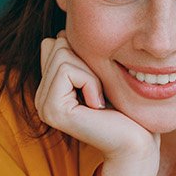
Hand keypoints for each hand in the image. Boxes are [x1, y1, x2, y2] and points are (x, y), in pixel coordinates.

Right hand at [35, 32, 159, 175]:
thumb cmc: (124, 109)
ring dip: (90, 73)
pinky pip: (67, 71)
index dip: (82, 54)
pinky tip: (97, 106)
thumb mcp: (96, 74)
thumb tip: (60, 34)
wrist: (136, 142)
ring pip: (61, 55)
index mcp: (48, 90)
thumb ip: (74, 57)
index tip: (97, 82)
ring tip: (98, 100)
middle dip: (86, 61)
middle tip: (99, 92)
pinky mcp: (52, 111)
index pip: (53, 44)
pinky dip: (90, 82)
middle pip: (56, 46)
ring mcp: (43, 106)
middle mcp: (40, 98)